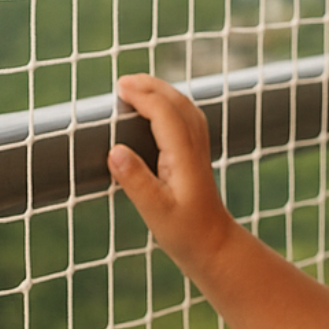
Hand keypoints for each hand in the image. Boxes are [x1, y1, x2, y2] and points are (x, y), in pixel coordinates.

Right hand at [108, 74, 237, 273]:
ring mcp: (199, 149)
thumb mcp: (155, 211)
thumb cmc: (185, 232)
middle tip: (123, 82)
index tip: (119, 90)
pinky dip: (171, 104)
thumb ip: (135, 181)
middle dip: (151, 86)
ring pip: (185, 107)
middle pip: (178, 102)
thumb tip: (114, 150)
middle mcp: (195, 147)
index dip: (143, 97)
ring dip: (162, 92)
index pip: (165, 113)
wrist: (215, 246)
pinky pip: (187, 117)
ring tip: (137, 86)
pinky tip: (159, 108)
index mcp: (184, 157)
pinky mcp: (197, 156)